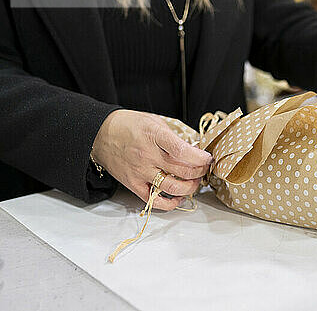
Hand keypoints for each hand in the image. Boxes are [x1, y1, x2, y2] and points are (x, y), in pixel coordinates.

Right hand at [91, 110, 212, 210]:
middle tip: (204, 168)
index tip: (208, 158)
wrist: (100, 133)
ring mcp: (140, 172)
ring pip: (173, 187)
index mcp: (155, 136)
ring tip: (195, 182)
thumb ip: (173, 136)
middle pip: (183, 171)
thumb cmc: (128, 125)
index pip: (183, 151)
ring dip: (190, 187)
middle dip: (201, 171)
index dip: (200, 158)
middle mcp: (148, 155)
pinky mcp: (133, 184)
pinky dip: (171, 203)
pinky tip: (179, 197)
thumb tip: (194, 149)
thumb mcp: (154, 122)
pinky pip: (154, 200)